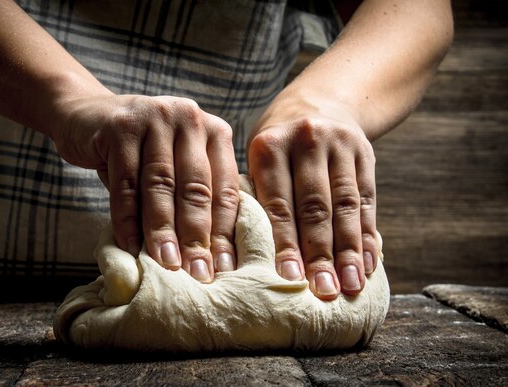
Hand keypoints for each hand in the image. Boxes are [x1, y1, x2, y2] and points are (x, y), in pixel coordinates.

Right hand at [52, 94, 239, 282]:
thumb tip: (208, 258)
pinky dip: (126, 218)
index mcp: (214, 132)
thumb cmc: (138, 152)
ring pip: (160, 186)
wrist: (86, 115)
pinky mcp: (119, 126)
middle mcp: (190, 119)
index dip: (225, 232)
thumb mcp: (173, 166)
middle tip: (198, 273)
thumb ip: (193, 198)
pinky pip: (125, 182)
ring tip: (166, 263)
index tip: (224, 269)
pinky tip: (129, 245)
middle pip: (196, 188)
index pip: (225, 189)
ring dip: (163, 230)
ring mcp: (155, 117)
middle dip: (197, 236)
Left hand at [247, 100, 377, 299]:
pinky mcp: (366, 153)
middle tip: (324, 290)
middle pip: (315, 207)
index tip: (289, 278)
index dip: (285, 243)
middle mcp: (306, 141)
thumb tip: (253, 255)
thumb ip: (259, 195)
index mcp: (270, 145)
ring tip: (351, 285)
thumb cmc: (277, 144)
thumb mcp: (259, 157)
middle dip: (320, 253)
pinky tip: (369, 263)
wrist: (319, 101)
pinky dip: (368, 234)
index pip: (279, 203)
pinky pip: (368, 199)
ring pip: (346, 206)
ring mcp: (340, 145)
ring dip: (349, 250)